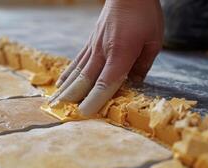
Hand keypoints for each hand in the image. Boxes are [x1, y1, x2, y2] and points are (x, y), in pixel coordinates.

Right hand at [50, 0, 162, 115]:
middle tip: (61, 112)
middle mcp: (102, 51)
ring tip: (54, 101)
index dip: (94, 100)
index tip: (85, 113)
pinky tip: (61, 83)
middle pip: (85, 80)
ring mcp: (93, 46)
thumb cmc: (144, 13)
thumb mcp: (153, 40)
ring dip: (65, 89)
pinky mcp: (90, 42)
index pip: (105, 82)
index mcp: (121, 53)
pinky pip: (77, 61)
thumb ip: (142, 65)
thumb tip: (134, 83)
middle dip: (73, 98)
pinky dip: (67, 74)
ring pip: (77, 72)